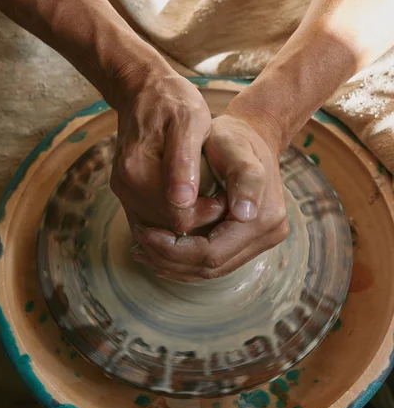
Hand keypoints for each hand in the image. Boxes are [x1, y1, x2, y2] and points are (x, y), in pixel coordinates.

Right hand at [110, 69, 225, 241]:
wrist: (143, 89)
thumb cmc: (173, 101)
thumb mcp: (189, 121)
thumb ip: (184, 162)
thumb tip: (182, 202)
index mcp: (138, 171)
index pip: (179, 218)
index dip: (208, 214)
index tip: (226, 197)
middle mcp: (125, 187)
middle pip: (168, 229)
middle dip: (198, 220)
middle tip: (222, 198)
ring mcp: (123, 191)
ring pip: (160, 229)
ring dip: (187, 222)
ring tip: (210, 199)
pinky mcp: (127, 192)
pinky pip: (151, 221)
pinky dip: (173, 219)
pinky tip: (193, 203)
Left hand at [133, 106, 288, 281]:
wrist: (249, 137)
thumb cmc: (233, 138)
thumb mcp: (234, 149)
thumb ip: (243, 177)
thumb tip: (245, 214)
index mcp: (266, 217)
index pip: (213, 252)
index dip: (175, 250)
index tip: (145, 232)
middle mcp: (268, 235)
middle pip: (210, 266)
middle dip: (170, 257)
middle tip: (139, 240)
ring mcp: (260, 242)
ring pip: (209, 270)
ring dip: (173, 263)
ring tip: (141, 248)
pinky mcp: (247, 242)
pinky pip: (213, 262)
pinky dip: (183, 261)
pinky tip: (157, 250)